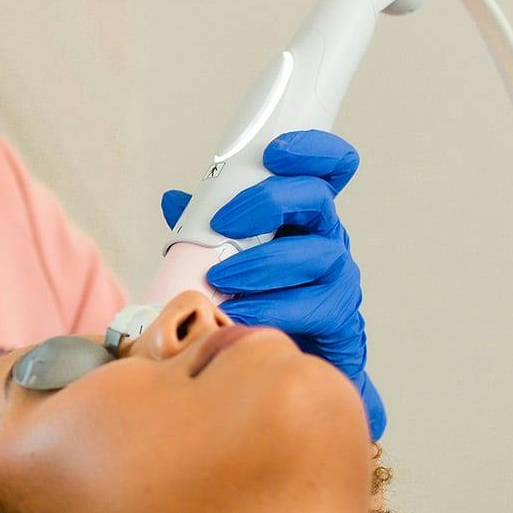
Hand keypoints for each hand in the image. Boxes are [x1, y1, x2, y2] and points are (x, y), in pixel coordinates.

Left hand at [161, 129, 386, 439]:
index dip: (311, 150)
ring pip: (316, 255)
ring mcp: (338, 278)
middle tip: (226, 223)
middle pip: (317, 199)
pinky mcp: (340, 320)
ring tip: (222, 279)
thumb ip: (203, 226)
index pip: (329, 167)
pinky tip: (240, 312)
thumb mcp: (224, 255)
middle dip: (270, 203)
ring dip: (263, 263)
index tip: (275, 153)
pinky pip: (313, 307)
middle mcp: (327, 237)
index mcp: (303, 214)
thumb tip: (173, 199)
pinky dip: (271, 307)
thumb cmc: (253, 298)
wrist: (277, 361)